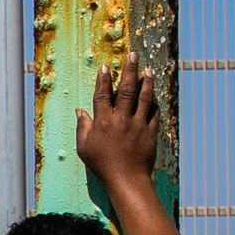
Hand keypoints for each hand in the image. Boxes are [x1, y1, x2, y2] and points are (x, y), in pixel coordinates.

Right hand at [74, 62, 161, 195]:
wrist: (126, 179)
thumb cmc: (102, 164)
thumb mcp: (84, 147)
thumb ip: (82, 127)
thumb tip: (80, 111)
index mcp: (103, 122)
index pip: (102, 95)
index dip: (103, 80)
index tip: (105, 67)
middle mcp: (121, 119)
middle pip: (125, 89)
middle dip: (129, 70)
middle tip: (133, 55)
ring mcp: (137, 124)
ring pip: (143, 97)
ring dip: (146, 81)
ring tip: (147, 70)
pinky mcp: (150, 132)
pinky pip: (154, 113)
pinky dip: (155, 102)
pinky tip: (155, 94)